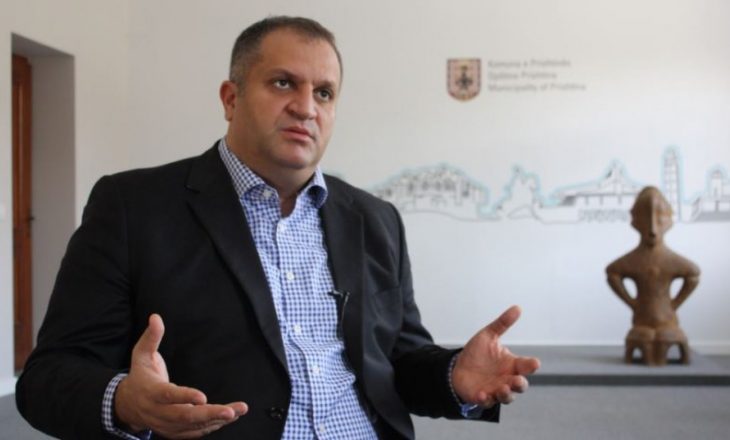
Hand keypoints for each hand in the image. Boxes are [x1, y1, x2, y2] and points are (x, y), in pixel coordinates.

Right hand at [114, 314, 247, 437]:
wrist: (127, 405)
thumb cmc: (140, 375)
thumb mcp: (141, 354)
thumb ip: (151, 337)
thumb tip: (156, 317)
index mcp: (152, 392)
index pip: (168, 395)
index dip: (185, 396)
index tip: (203, 397)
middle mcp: (158, 411)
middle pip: (183, 416)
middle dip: (208, 414)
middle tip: (230, 411)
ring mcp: (165, 424)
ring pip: (191, 426)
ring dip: (215, 421)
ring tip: (237, 412)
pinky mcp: (173, 431)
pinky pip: (193, 433)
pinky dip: (211, 427)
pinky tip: (229, 419)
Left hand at [452, 305, 539, 407]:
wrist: (457, 367)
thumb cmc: (477, 353)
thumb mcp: (488, 335)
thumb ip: (502, 323)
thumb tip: (517, 308)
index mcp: (511, 364)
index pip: (526, 366)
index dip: (531, 365)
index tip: (534, 363)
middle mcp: (507, 378)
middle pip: (520, 385)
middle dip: (520, 384)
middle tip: (517, 380)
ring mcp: (496, 390)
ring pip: (507, 397)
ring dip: (506, 394)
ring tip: (502, 388)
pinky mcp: (483, 397)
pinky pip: (487, 401)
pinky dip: (486, 398)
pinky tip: (481, 393)